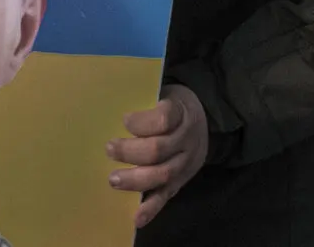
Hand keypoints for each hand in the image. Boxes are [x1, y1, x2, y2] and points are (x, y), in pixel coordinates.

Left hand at [108, 84, 208, 227]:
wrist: (203, 123)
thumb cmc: (172, 107)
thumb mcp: (165, 95)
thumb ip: (146, 104)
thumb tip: (110, 111)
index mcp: (182, 112)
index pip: (164, 118)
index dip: (141, 121)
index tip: (124, 119)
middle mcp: (186, 139)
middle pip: (158, 149)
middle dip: (130, 152)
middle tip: (109, 149)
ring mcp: (185, 163)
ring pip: (162, 174)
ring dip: (135, 179)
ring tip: (113, 179)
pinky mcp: (180, 182)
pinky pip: (166, 196)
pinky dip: (152, 208)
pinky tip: (137, 218)